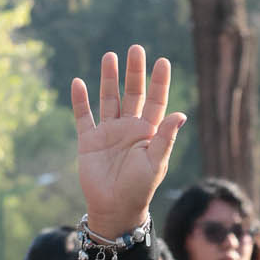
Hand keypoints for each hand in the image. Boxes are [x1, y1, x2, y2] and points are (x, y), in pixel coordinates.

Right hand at [71, 46, 186, 238]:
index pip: (155, 101)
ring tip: (110, 56)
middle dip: (134, 72)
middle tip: (136, 49)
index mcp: (147, 132)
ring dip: (109, 78)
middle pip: (132, 93)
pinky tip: (78, 82)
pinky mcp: (89, 141)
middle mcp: (128, 128)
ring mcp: (108, 133)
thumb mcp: (155, 163)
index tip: (162, 61)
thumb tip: (180, 114)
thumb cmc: (139, 190)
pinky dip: (80, 101)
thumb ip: (165, 137)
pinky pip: (84, 117)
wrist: (114, 210)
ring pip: (109, 99)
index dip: (159, 82)